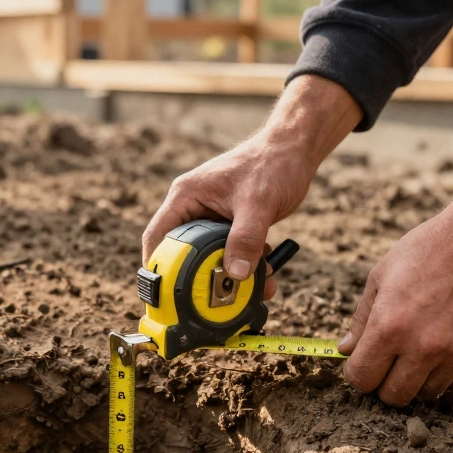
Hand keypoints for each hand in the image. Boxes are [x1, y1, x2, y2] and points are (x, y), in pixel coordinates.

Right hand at [142, 75, 361, 297]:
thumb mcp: (258, 203)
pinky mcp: (230, 225)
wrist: (295, 150)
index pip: (158, 236)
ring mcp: (212, 217)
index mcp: (186, 196)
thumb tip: (237, 274)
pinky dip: (246, 266)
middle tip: (210, 301)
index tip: (163, 294)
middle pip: (183, 252)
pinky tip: (266, 275)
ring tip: (251, 292)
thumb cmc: (272, 164)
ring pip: (210, 256)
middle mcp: (194, 207)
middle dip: (199, 277)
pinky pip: (230, 252)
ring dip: (229, 276)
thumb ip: (246, 238)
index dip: (156, 266)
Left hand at [339, 153, 452, 405]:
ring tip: (418, 351)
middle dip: (384, 385)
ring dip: (417, 380)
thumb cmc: (428, 250)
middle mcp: (422, 347)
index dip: (357, 374)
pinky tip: (443, 348)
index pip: (362, 379)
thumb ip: (362, 319)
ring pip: (427, 394)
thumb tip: (345, 350)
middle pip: (394, 397)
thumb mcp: (382, 276)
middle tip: (388, 365)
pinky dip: (446, 375)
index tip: (362, 364)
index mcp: (389, 326)